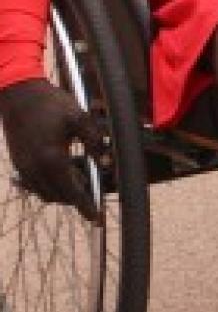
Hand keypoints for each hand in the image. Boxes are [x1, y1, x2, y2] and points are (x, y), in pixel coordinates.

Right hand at [0, 78, 103, 220]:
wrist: (18, 93)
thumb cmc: (50, 104)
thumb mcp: (80, 118)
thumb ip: (95, 142)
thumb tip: (106, 163)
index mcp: (52, 159)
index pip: (72, 192)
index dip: (86, 206)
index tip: (96, 218)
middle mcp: (35, 168)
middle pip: (58, 196)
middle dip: (76, 199)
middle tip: (92, 193)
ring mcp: (23, 166)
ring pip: (44, 193)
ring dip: (62, 193)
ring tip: (80, 181)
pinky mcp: (17, 162)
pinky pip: (33, 184)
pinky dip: (48, 186)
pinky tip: (61, 176)